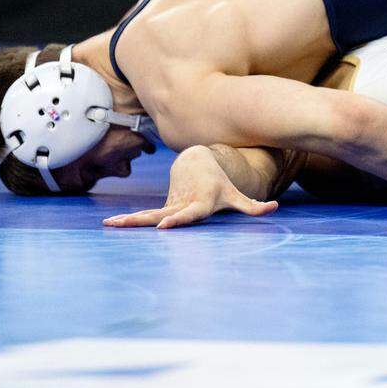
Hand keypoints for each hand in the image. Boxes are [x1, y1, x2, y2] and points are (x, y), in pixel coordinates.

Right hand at [103, 145, 277, 228]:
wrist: (196, 162)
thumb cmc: (220, 183)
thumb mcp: (236, 195)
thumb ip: (253, 205)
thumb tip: (276, 207)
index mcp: (199, 203)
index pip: (188, 214)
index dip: (178, 219)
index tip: (165, 225)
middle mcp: (182, 204)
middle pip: (164, 215)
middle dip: (148, 222)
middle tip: (132, 225)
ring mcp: (170, 205)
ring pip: (148, 215)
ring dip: (130, 220)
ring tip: (110, 224)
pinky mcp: (163, 207)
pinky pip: (144, 216)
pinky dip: (128, 220)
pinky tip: (110, 225)